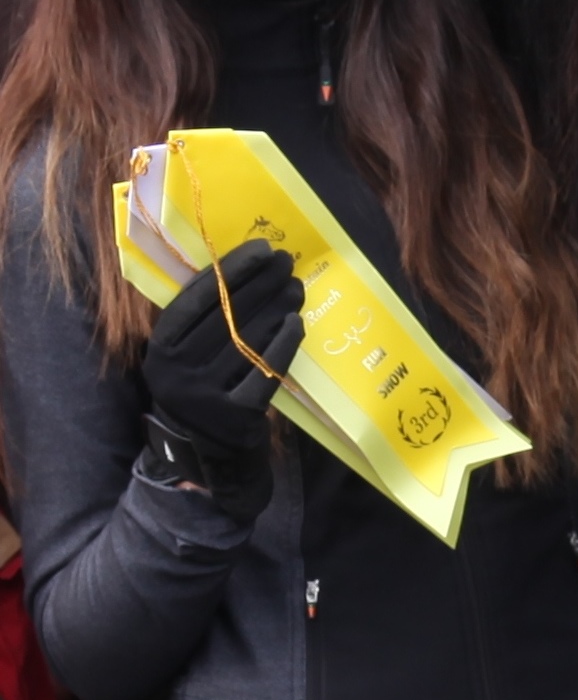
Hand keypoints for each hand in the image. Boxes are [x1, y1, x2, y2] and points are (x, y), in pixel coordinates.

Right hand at [141, 240, 304, 521]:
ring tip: (295, 287)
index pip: (196, 299)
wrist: (203, 451)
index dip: (230, 270)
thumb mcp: (182, 353)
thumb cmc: (197, 384)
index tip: (261, 248)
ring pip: (248, 340)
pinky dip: (283, 344)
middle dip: (261, 282)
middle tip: (286, 261)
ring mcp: (207, 396)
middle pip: (226, 315)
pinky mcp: (237, 416)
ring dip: (276, 308)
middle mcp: (178, 372)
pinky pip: (265, 371)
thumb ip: (200, 316)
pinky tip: (296, 322)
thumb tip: (244, 264)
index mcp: (161, 349)